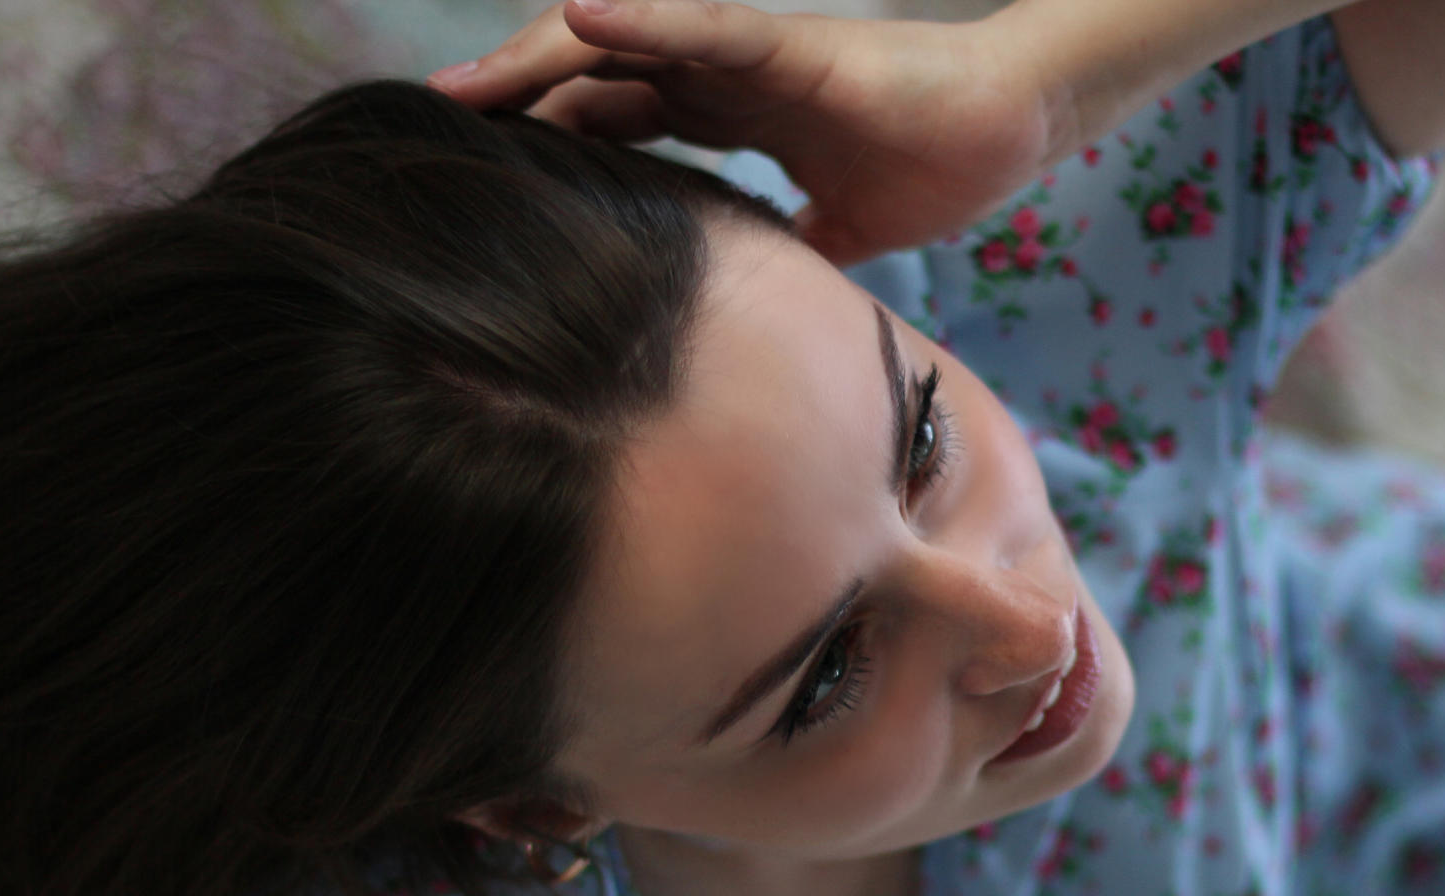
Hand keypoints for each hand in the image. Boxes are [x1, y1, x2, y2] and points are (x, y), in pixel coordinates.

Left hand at [428, 0, 1066, 267]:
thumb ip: (787, 254)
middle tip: (433, 132)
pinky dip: (642, 22)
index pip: (615, 122)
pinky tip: (579, 19)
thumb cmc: (936, 165)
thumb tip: (756, 317)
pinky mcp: (792, 48)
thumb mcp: (837, 234)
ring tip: (465, 87)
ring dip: (540, 59)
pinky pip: (705, 28)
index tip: (481, 179)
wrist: (1011, 130)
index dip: (547, 141)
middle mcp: (725, 78)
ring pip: (627, 43)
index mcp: (732, 117)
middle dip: (513, 100)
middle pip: (594, 78)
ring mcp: (752, 57)